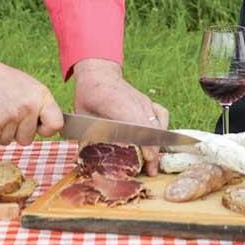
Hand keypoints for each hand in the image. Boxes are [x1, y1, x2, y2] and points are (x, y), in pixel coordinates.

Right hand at [0, 55, 62, 145]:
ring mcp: (11, 115)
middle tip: (7, 113)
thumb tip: (51, 129)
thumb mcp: (30, 86)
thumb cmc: (3, 80)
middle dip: (16, 132)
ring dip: (1, 132)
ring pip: (8, 141)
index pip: (56, 124)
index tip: (37, 126)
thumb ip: (41, 106)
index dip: (46, 130)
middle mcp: (29, 106)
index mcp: (41, 96)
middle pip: (27, 140)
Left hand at [72, 58, 169, 175]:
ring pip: (158, 123)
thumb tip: (85, 159)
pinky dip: (162, 128)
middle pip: (150, 127)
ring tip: (153, 161)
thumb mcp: (82, 115)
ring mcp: (144, 101)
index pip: (136, 123)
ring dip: (157, 143)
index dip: (144, 140)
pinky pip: (161, 115)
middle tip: (150, 170)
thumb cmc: (89, 95)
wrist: (99, 74)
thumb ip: (86, 136)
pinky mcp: (148, 102)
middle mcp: (135, 101)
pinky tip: (158, 140)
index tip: (148, 157)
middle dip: (152, 150)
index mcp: (116, 103)